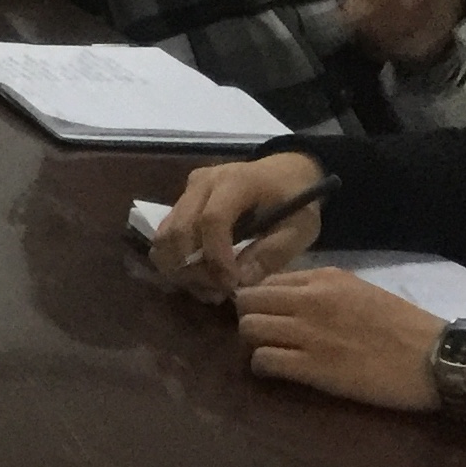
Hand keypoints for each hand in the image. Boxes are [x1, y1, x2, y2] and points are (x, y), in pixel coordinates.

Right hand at [150, 152, 327, 299]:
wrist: (285, 172)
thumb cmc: (297, 202)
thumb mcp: (300, 228)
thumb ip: (272, 253)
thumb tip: (240, 282)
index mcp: (238, 182)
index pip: (213, 220)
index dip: (216, 256)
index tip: (231, 284)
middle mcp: (204, 182)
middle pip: (180, 229)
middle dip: (194, 268)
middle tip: (217, 293)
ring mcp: (188, 189)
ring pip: (165, 233)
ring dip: (178, 267)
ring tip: (205, 289)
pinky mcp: (181, 199)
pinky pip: (165, 233)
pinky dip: (173, 259)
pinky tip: (195, 276)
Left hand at [236, 269, 465, 414]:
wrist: (437, 359)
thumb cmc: (404, 327)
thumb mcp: (360, 292)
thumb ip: (321, 291)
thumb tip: (285, 298)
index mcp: (324, 279)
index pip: (265, 280)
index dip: (260, 299)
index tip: (266, 313)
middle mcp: (310, 300)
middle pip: (247, 301)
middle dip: (248, 317)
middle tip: (264, 334)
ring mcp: (309, 333)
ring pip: (248, 329)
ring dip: (253, 342)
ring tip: (271, 352)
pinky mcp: (312, 367)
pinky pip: (262, 361)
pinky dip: (262, 367)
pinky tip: (278, 371)